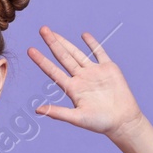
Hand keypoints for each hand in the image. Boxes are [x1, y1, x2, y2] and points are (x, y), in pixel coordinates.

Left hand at [27, 25, 143, 136]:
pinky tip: (84, 35)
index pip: (53, 71)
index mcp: (72, 89)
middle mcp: (81, 78)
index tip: (30, 50)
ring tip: (54, 32)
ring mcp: (94, 72)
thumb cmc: (100, 122)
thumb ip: (58, 113)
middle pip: (63, 57)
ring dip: (66, 42)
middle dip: (53, 43)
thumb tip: (37, 110)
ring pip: (77, 53)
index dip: (42, 61)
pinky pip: (99, 52)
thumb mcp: (77, 118)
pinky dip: (92, 43)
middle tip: (42, 29)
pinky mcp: (108, 68)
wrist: (123, 121)